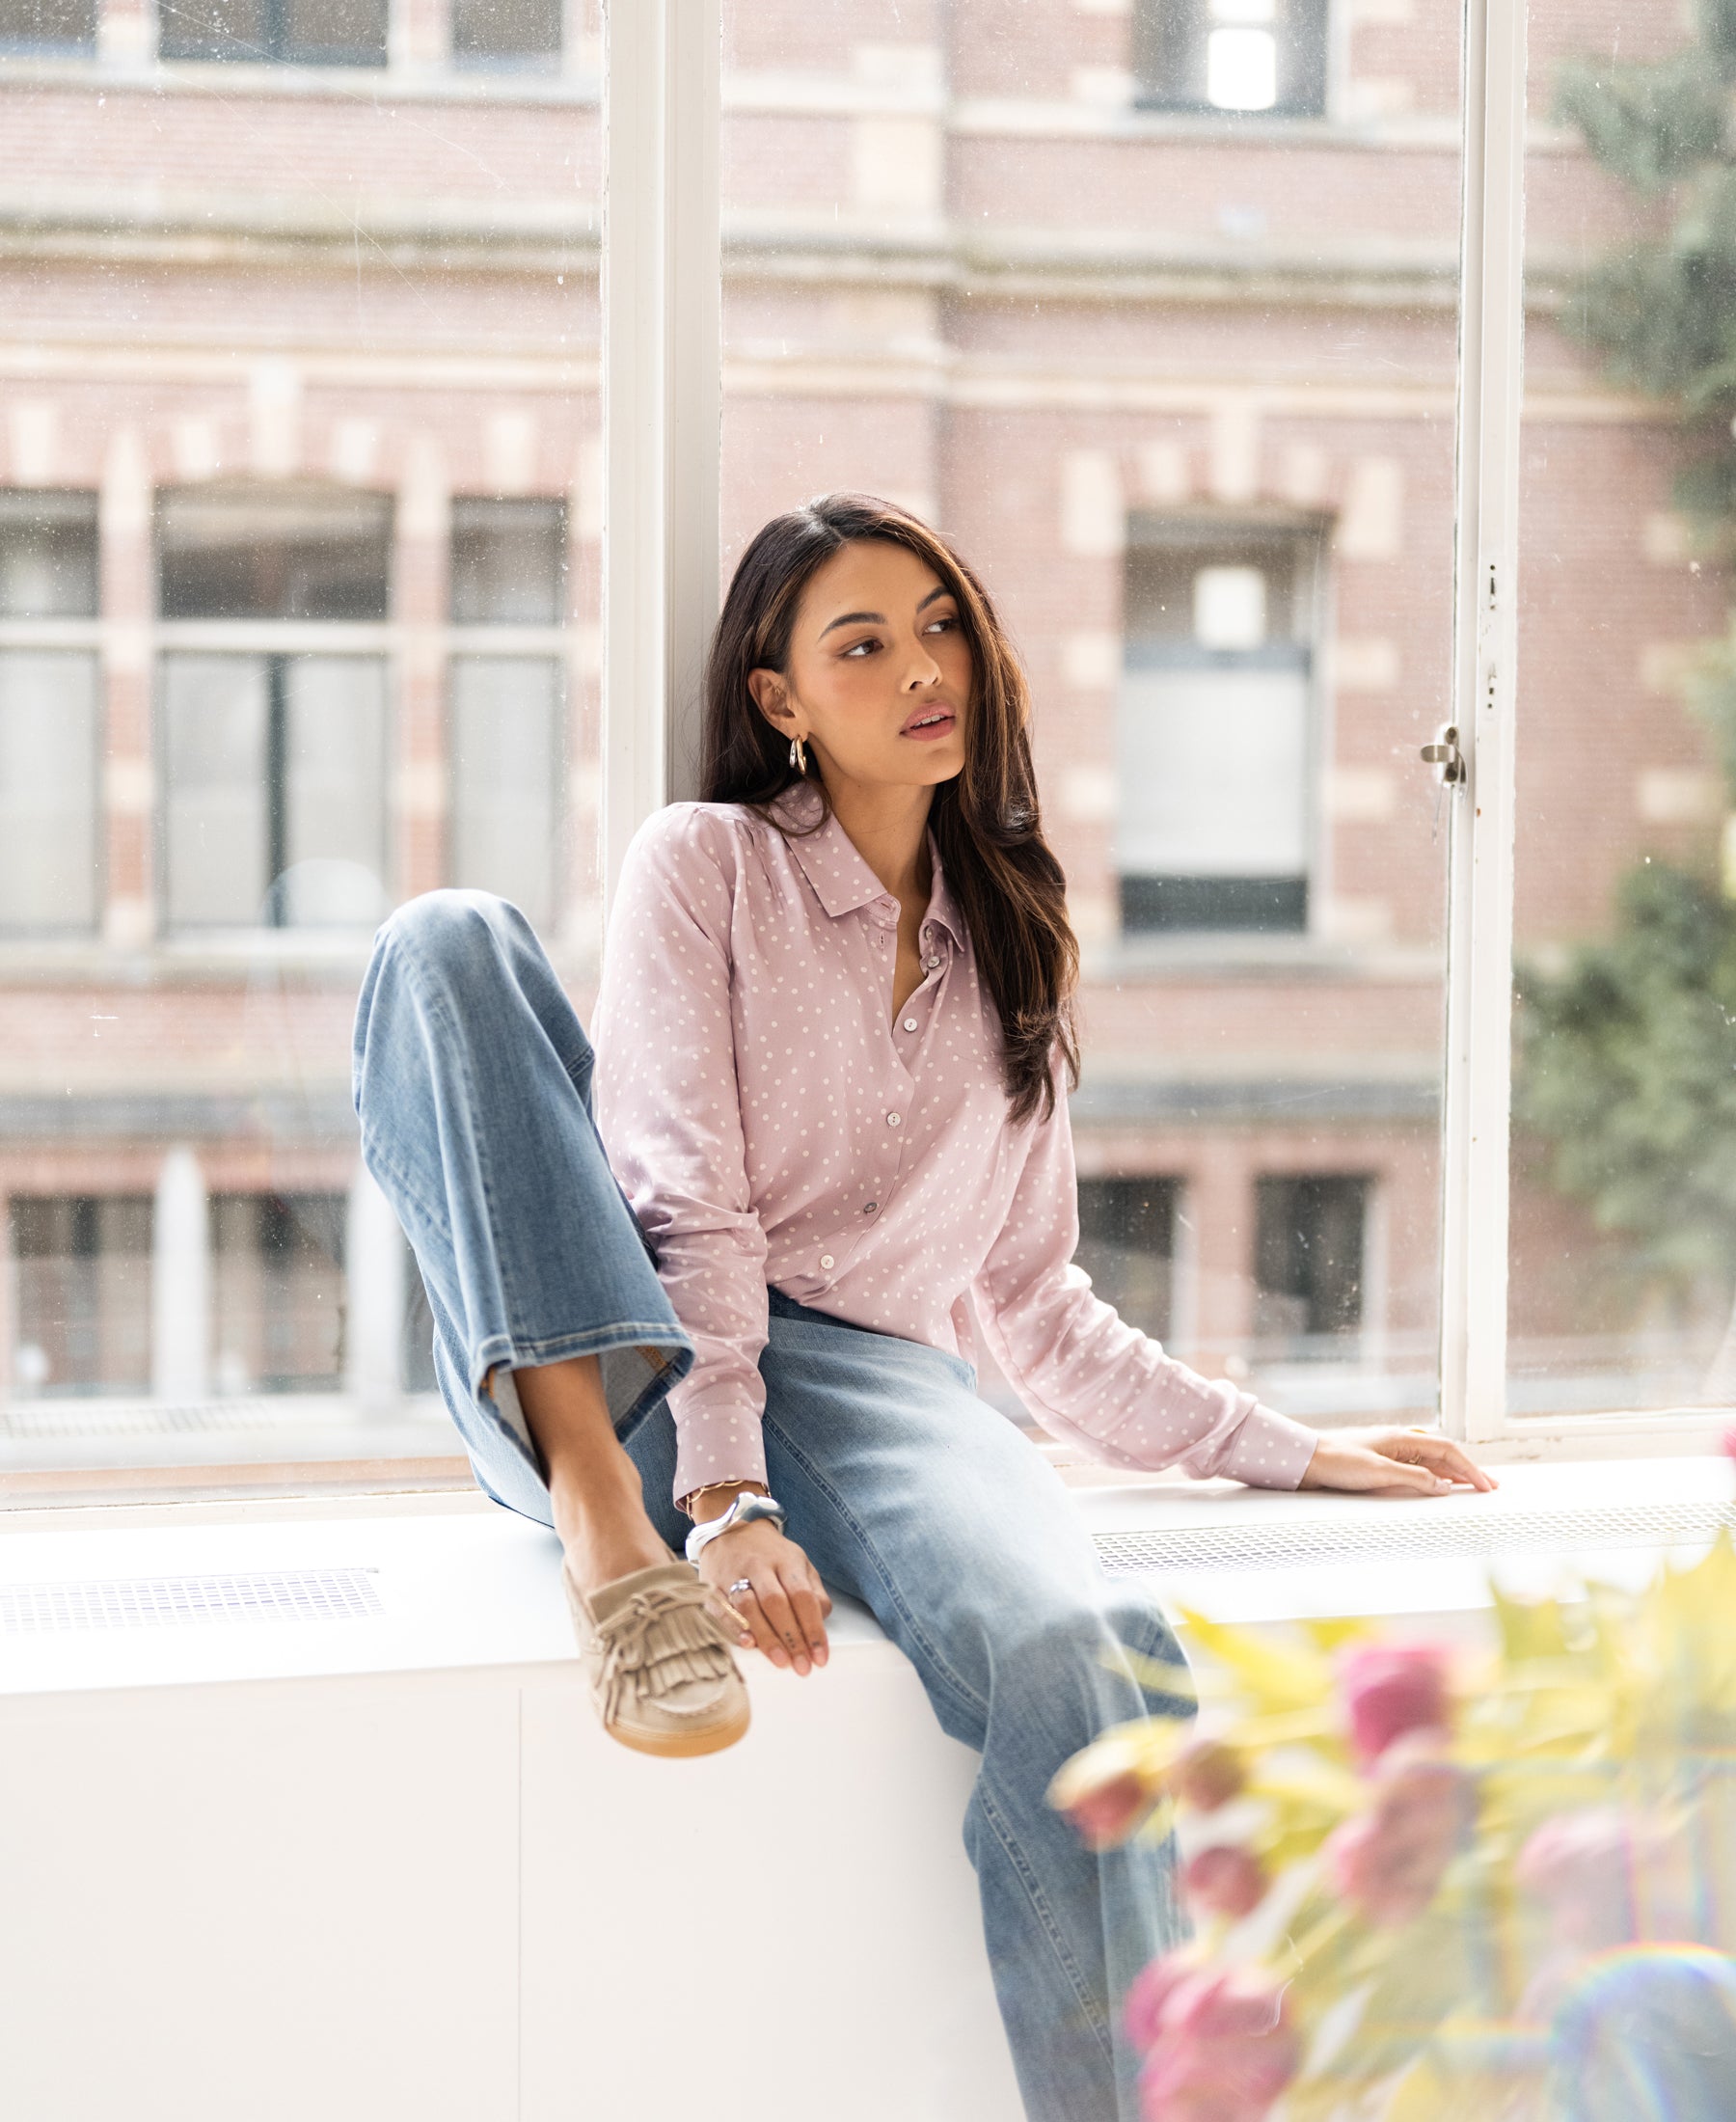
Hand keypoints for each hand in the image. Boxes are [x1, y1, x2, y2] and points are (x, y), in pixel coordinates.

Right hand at [695, 1518, 831, 1677]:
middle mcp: (760, 1565)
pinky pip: (721, 1607)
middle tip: (802, 1666)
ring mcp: (733, 1573)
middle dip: (791, 1638)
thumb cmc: (769, 1554)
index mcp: (786, 1560)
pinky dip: (733, 1627)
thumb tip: (821, 1620)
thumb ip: (813, 1590)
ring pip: (749, 1606)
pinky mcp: (712, 1583)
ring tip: (780, 1661)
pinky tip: (747, 1644)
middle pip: (776, 1603)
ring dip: (766, 1636)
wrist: (730, 1529)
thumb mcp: (798, 1562)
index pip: (803, 1596)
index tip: (820, 1657)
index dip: (813, 1629)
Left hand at [1299, 1427, 1495, 1497]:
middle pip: (1442, 1455)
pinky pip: (1415, 1469)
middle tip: (1489, 1486)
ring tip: (1471, 1487)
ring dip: (1452, 1474)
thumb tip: (1445, 1486)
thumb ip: (1415, 1478)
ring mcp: (1390, 1452)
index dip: (1470, 1469)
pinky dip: (1432, 1477)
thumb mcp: (1380, 1472)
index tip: (1486, 1485)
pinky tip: (1438, 1486)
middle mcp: (1399, 1442)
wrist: (1306, 1460)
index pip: (1447, 1451)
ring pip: (1430, 1462)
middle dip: (1467, 1470)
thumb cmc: (1338, 1461)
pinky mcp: (1379, 1463)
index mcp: (1402, 1438)